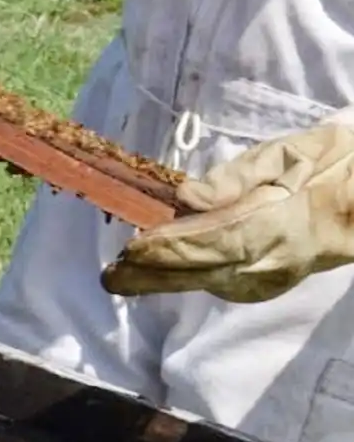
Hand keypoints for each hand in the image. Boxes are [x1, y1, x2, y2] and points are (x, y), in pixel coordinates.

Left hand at [101, 123, 353, 302]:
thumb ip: (238, 177)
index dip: (174, 247)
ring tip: (123, 274)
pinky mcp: (266, 287)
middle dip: (155, 274)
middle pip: (205, 270)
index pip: (218, 240)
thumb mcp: (290, 154)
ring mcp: (271, 278)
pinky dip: (184, 278)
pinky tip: (154, 274)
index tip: (135, 248)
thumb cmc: (328, 165)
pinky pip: (217, 283)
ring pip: (207, 281)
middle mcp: (275, 258)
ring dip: (163, 279)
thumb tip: (188, 198)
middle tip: (112, 276)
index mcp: (284, 222)